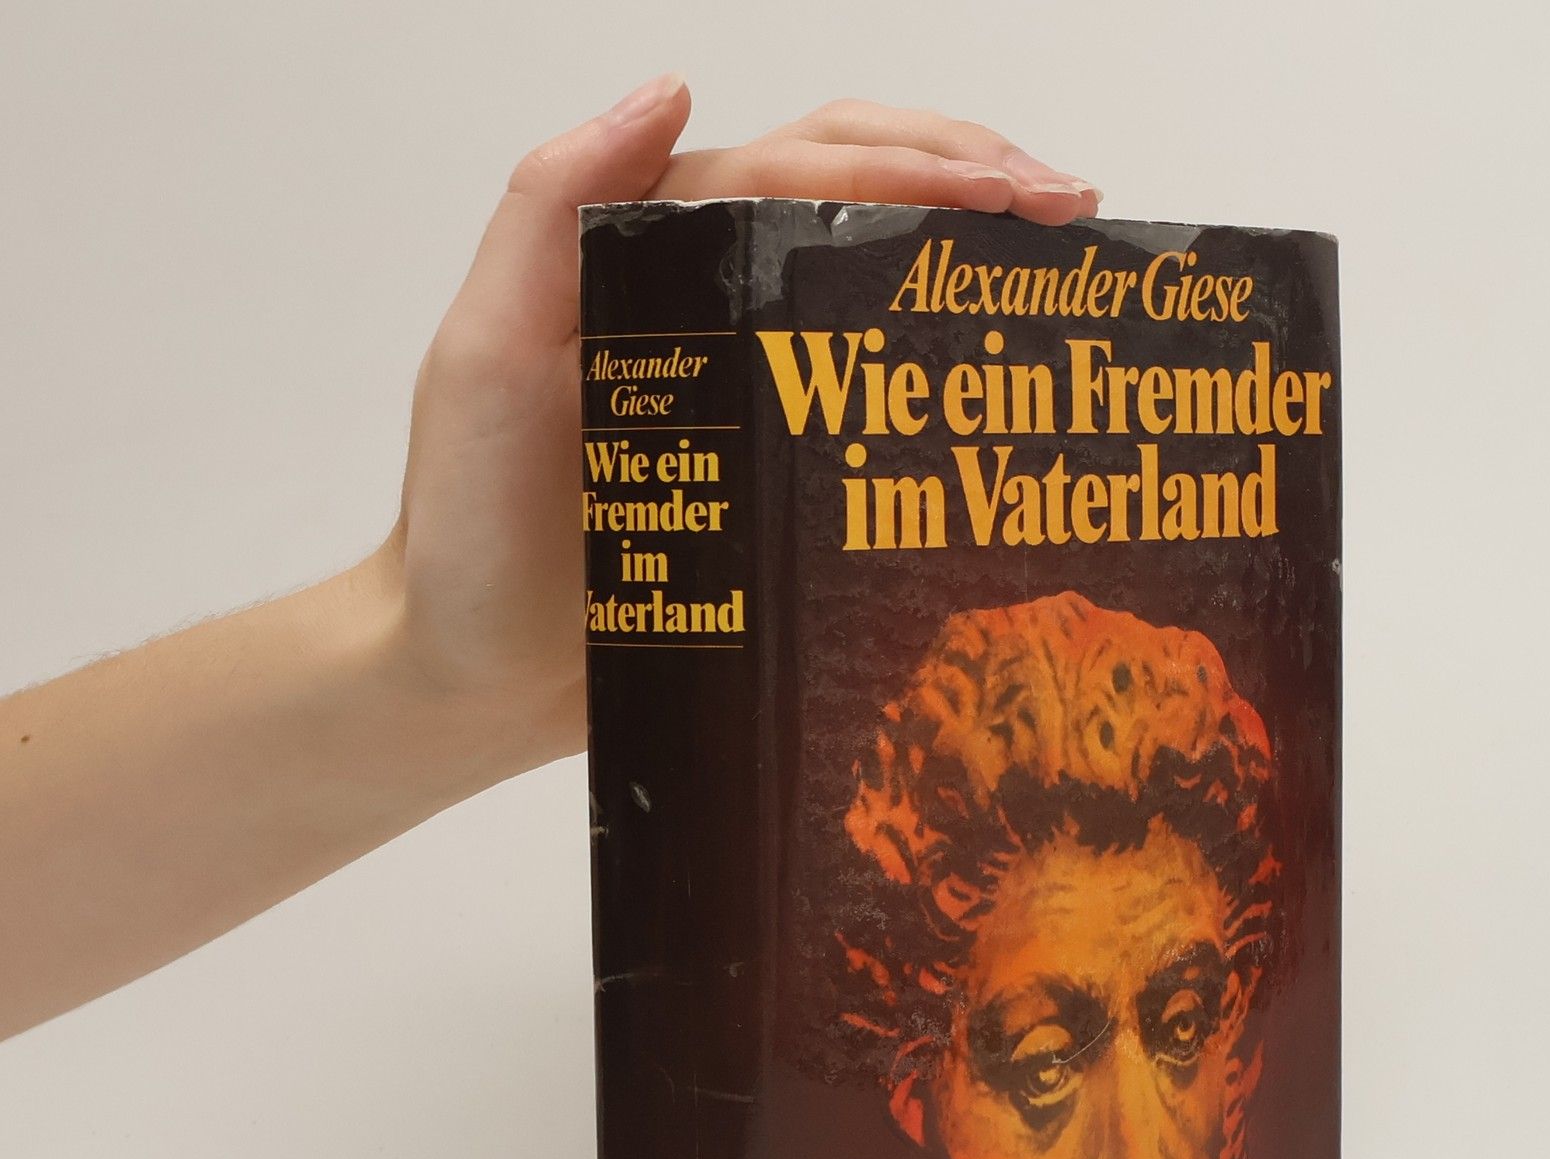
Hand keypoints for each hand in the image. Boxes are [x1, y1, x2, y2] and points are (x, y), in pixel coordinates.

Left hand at [381, 77, 1100, 777]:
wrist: (474, 675)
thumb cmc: (470, 526)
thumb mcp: (485, 355)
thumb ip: (552, 211)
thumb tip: (668, 86)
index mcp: (657, 255)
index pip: (805, 173)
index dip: (918, 167)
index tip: (1017, 199)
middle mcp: (716, 305)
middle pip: (857, 195)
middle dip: (972, 177)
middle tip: (1073, 211)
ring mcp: (755, 391)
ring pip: (875, 285)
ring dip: (971, 255)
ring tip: (1069, 263)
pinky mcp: (777, 478)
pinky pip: (871, 411)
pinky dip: (943, 378)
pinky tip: (1008, 387)